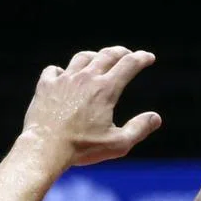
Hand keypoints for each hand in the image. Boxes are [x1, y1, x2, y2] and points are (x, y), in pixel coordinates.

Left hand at [21, 46, 161, 167]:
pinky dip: (61, 71)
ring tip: (98, 60)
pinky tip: (63, 76)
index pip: (129, 64)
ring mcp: (64, 79)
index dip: (142, 58)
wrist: (44, 148)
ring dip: (94, 57)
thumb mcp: (117, 144)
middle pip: (107, 55)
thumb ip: (139, 129)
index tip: (148, 57)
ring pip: (82, 58)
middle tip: (127, 54)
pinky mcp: (45, 86)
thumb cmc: (82, 149)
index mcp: (106, 89)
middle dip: (121, 52)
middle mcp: (86, 78)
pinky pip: (54, 70)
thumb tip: (155, 118)